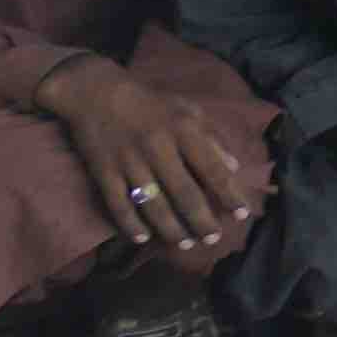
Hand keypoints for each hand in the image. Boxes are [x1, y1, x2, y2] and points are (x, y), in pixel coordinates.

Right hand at [44, 54, 253, 255]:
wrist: (95, 92)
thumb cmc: (150, 102)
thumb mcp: (188, 110)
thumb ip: (212, 138)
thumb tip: (234, 167)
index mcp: (184, 131)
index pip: (212, 168)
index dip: (229, 194)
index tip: (241, 214)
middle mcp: (159, 148)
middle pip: (185, 193)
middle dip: (201, 220)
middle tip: (213, 240)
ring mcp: (129, 162)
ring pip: (154, 204)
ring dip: (171, 229)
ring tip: (186, 244)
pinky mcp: (104, 171)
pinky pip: (118, 204)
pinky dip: (131, 224)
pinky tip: (143, 238)